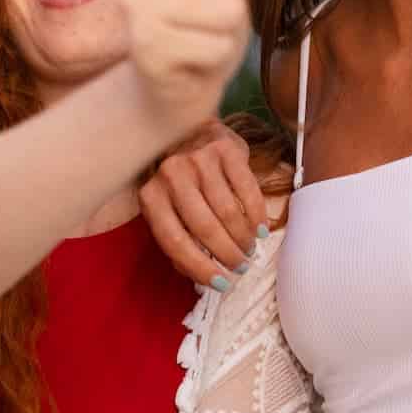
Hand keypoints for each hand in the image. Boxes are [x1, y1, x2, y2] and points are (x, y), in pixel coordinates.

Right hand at [112, 0, 250, 138]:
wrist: (171, 84)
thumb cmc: (199, 16)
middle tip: (210, 6)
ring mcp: (132, 5)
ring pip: (225, 8)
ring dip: (226, 28)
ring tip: (200, 34)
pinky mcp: (143, 46)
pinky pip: (216, 45)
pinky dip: (216, 55)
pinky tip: (191, 59)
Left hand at [141, 120, 290, 287]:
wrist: (185, 128)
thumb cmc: (175, 181)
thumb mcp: (165, 208)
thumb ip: (177, 238)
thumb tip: (201, 277)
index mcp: (151, 196)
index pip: (174, 241)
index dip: (200, 267)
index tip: (221, 284)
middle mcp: (172, 175)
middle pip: (205, 228)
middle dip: (227, 255)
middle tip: (241, 266)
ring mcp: (199, 160)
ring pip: (228, 212)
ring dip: (243, 238)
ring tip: (249, 249)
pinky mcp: (226, 149)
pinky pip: (248, 190)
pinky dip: (257, 215)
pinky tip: (260, 229)